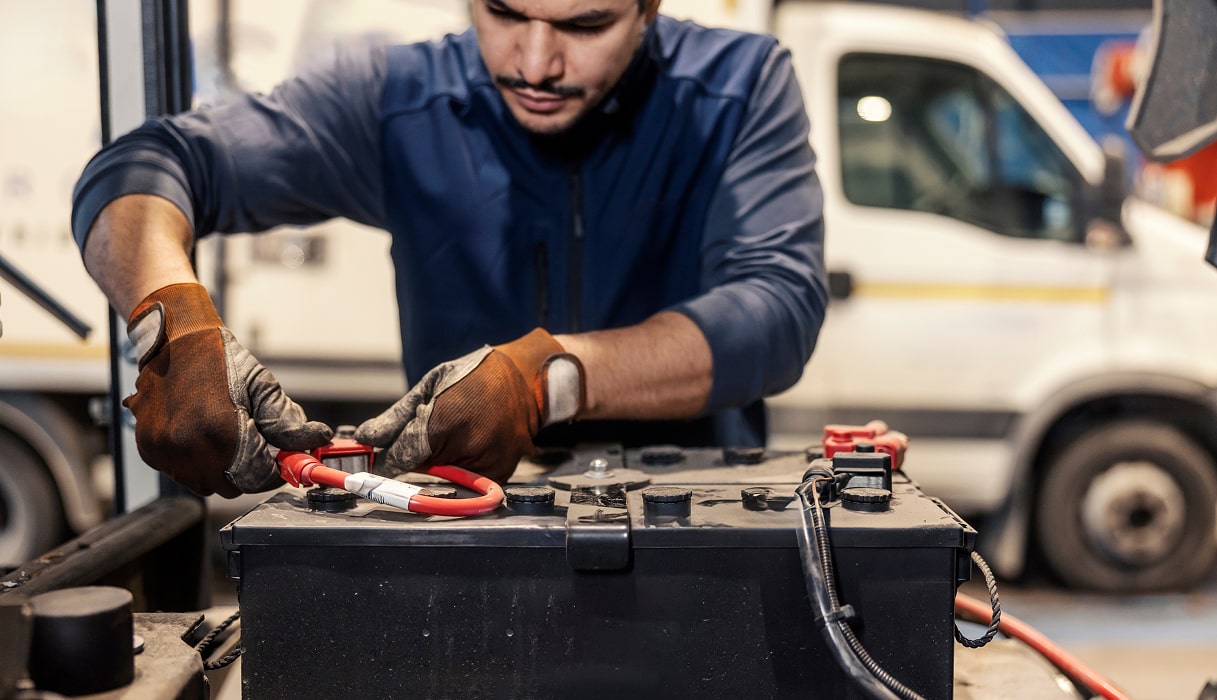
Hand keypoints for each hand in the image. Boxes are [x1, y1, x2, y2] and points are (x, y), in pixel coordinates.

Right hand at [122, 283, 332, 496]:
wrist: (171, 340)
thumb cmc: (218, 359)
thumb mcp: (260, 385)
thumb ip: (287, 420)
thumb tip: (317, 440)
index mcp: (220, 431)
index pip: (257, 477)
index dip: (275, 472)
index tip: (282, 462)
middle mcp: (188, 447)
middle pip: (233, 486)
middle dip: (250, 472)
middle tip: (257, 448)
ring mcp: (164, 451)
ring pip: (206, 484)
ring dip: (223, 471)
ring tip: (228, 439)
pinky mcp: (149, 450)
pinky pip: (181, 474)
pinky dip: (197, 464)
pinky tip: (203, 437)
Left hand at [355, 328, 583, 481]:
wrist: (525, 380)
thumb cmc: (474, 377)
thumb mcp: (429, 386)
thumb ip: (396, 418)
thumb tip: (366, 439)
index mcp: (443, 422)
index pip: (401, 457)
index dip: (386, 459)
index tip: (377, 460)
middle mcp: (467, 448)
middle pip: (423, 468)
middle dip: (418, 456)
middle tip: (431, 434)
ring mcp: (487, 464)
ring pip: (446, 476)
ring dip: (443, 462)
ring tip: (457, 432)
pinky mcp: (501, 473)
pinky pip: (468, 478)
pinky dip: (463, 465)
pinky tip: (473, 442)